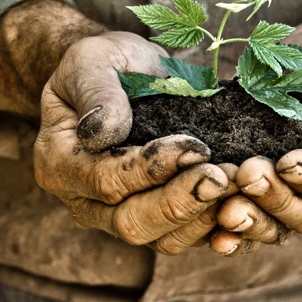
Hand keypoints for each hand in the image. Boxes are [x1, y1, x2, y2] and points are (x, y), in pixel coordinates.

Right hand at [34, 31, 236, 253]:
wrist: (123, 73)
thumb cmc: (104, 63)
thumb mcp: (91, 60)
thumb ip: (96, 92)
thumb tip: (104, 130)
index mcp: (59, 162)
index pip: (105, 180)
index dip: (152, 168)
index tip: (195, 146)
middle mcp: (84, 200)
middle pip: (132, 223)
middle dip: (182, 202)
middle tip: (223, 177)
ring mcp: (118, 215)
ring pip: (162, 240)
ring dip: (204, 216)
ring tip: (237, 183)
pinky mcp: (155, 219)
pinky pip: (186, 238)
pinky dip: (216, 225)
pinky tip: (242, 202)